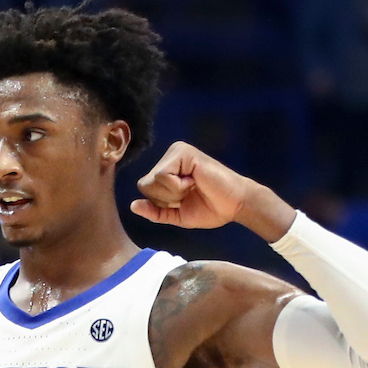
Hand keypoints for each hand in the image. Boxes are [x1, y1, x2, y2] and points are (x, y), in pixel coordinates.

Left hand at [130, 142, 253, 228]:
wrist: (235, 205)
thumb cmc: (208, 208)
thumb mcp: (175, 215)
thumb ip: (154, 212)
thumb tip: (132, 206)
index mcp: (166, 170)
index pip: (144, 189)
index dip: (162, 203)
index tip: (184, 200)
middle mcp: (168, 158)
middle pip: (144, 185)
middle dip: (166, 199)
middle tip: (190, 193)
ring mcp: (176, 152)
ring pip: (152, 181)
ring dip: (173, 193)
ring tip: (193, 186)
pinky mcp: (183, 151)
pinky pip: (163, 176)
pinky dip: (178, 186)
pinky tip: (195, 180)